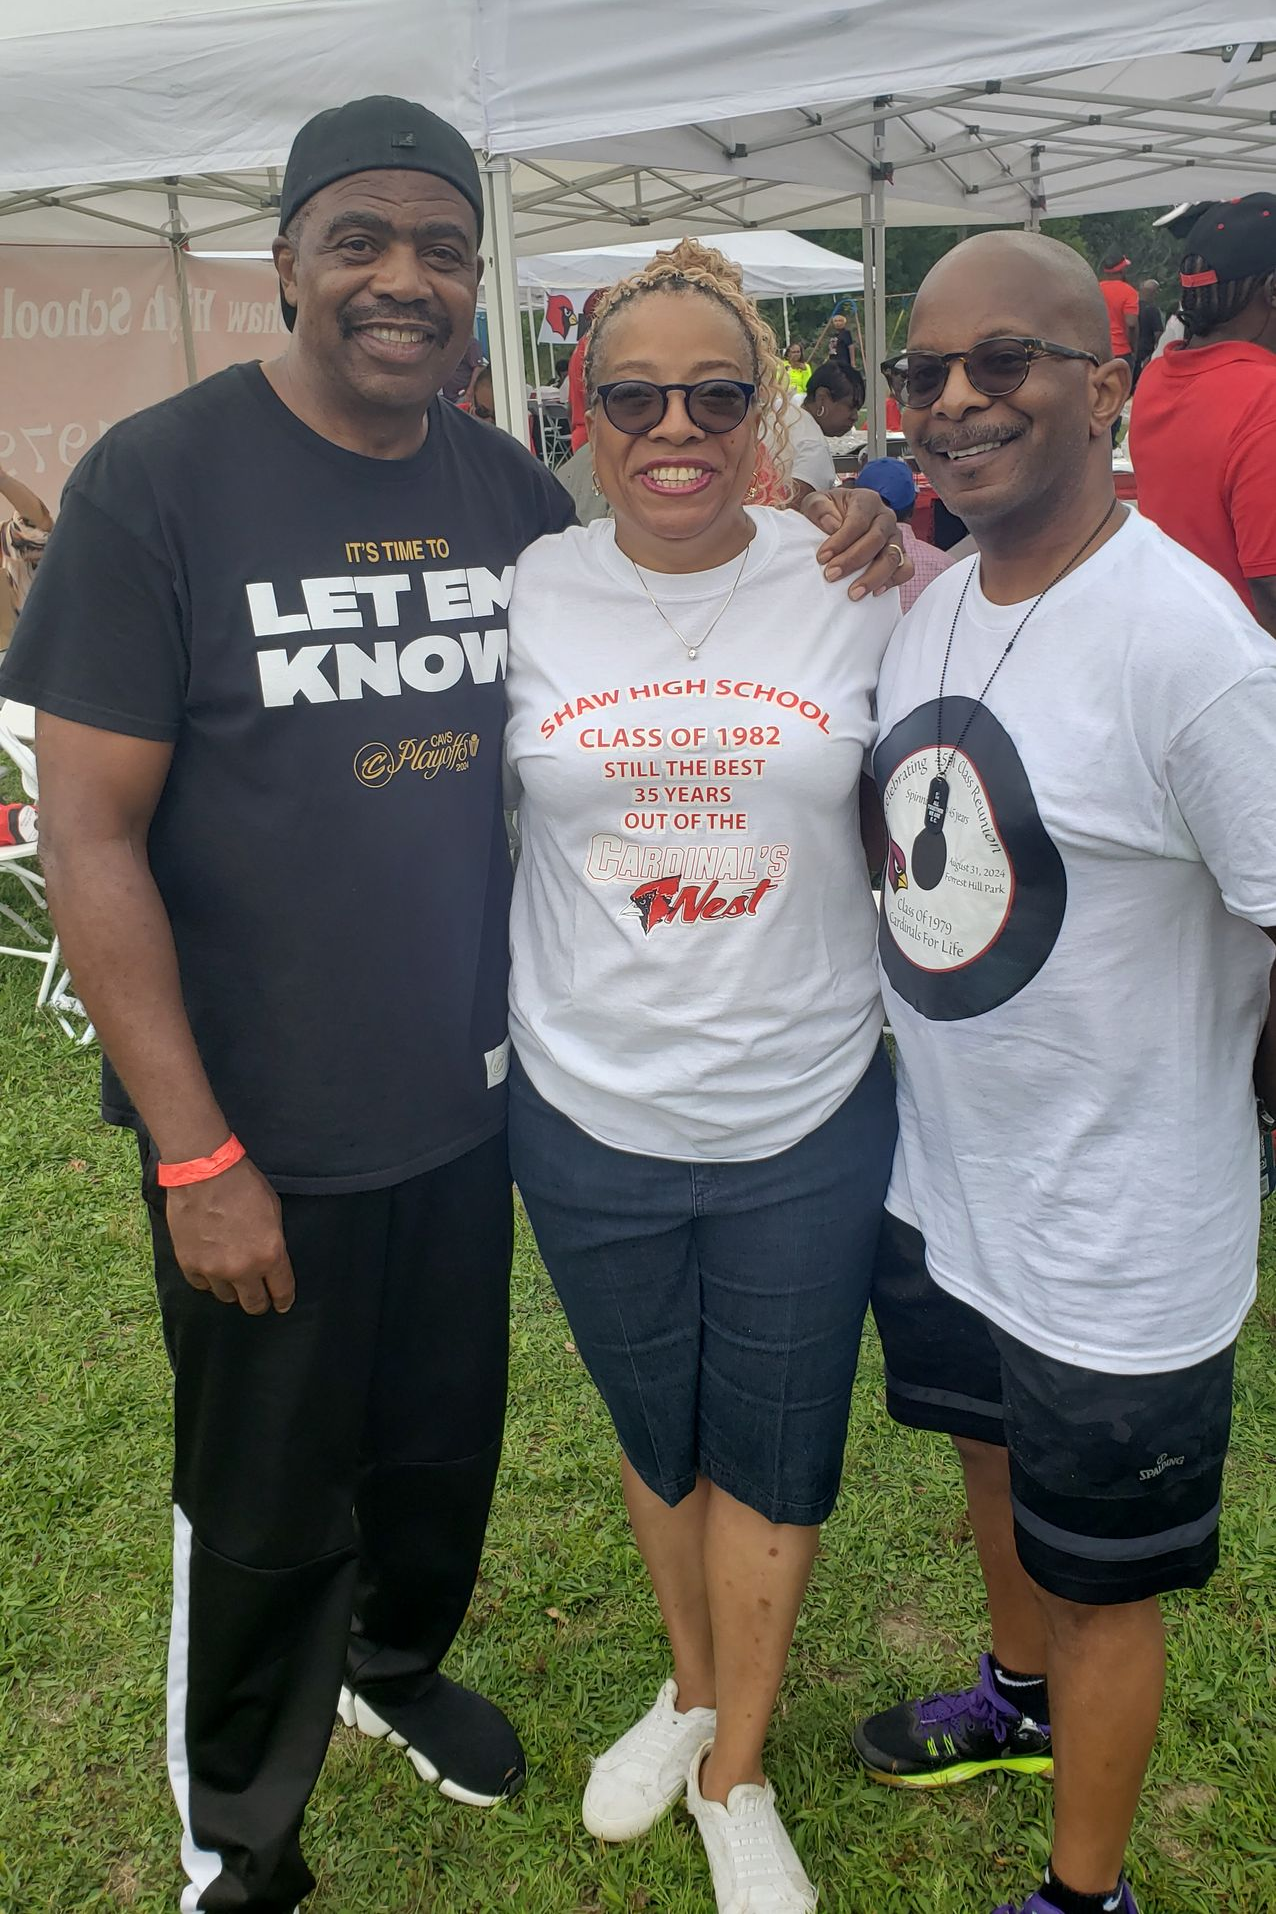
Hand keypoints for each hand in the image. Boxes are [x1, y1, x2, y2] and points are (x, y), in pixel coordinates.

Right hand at [166, 1157, 295, 1315]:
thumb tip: (271, 1260)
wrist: (204, 1171)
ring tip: (232, 1275)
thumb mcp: (273, 1212)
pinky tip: (211, 1267)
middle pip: (253, 1304)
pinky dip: (208, 1279)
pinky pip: (202, 1285)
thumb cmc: (243, 1184)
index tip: (282, 1304)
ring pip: (226, 1296)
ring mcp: (213, 1269)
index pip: (282, 1291)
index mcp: (270, 1255)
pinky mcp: (189, 1264)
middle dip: (259, 1302)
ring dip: (232, 1289)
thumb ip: (273, 1242)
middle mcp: (243, 1269)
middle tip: (259, 1297)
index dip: (283, 1300)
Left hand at [800, 486, 913, 599]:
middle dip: (853, 560)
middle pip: (876, 540)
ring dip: (873, 577)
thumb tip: (832, 525)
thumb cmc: (827, 512)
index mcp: (867, 501)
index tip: (821, 558)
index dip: (840, 541)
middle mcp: (885, 517)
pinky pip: (905, 569)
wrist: (837, 518)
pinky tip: (874, 593)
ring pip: (893, 557)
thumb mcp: (815, 503)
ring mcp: (895, 537)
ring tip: (853, 594)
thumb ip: (818, 508)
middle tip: (831, 575)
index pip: (858, 522)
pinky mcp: (900, 555)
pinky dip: (893, 581)